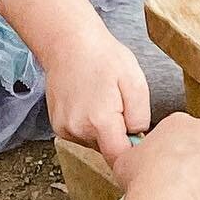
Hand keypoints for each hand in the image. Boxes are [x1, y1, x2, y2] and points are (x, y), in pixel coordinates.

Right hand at [0, 0, 151, 165]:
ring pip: (96, 145)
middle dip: (120, 138)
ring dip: (105, 132)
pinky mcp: (58, 126)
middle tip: (122, 110)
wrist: (68, 40)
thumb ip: (141, 118)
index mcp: (99, 121)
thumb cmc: (103, 56)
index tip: (140, 142)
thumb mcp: (135, 83)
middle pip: (109, 152)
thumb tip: (139, 140)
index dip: (134, 155)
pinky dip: (91, 127)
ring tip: (104, 103)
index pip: (120, 159)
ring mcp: (65, 128)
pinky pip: (83, 137)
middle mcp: (78, 129)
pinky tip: (91, 105)